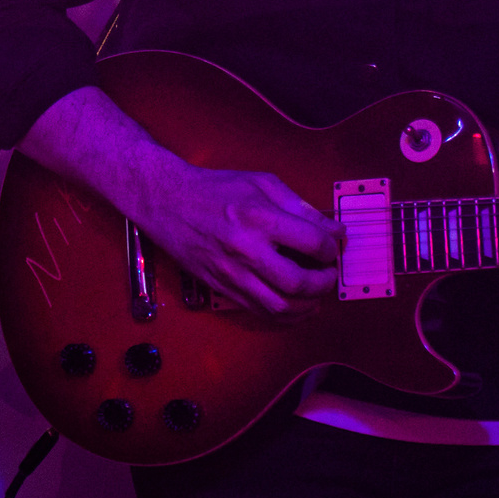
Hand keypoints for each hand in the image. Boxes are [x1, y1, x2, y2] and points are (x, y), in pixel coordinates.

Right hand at [127, 157, 345, 317]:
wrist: (165, 200)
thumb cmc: (214, 188)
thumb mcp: (260, 182)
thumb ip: (299, 206)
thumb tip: (332, 230)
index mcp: (259, 218)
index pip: (313, 243)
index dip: (331, 248)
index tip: (333, 247)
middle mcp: (246, 249)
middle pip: (299, 282)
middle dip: (324, 282)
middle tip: (328, 273)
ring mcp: (231, 272)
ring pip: (280, 306)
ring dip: (308, 305)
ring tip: (316, 294)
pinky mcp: (220, 286)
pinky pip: (259, 311)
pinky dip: (284, 314)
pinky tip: (295, 305)